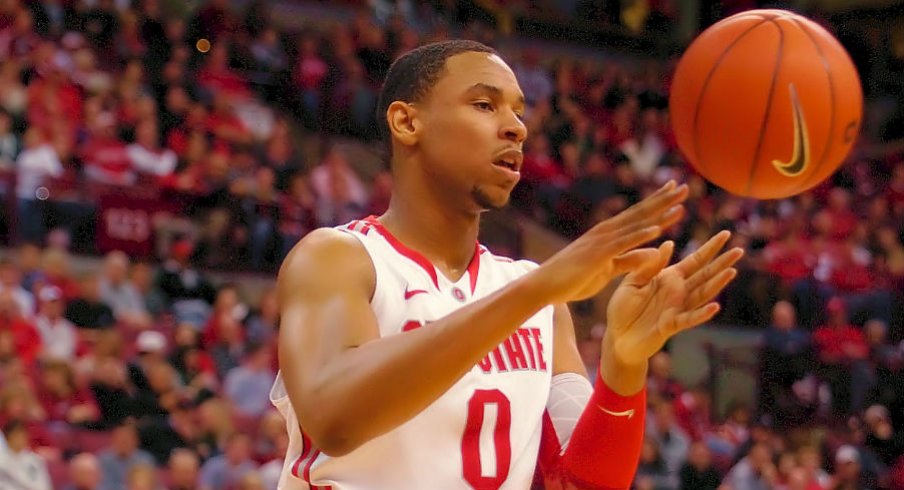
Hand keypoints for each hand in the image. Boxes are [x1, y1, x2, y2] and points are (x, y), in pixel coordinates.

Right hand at [529, 181, 688, 303]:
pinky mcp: (597, 255)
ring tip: (679, 202)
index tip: (675, 191)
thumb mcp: (608, 270)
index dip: (657, 203)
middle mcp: (606, 232)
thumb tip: (654, 251)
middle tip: (684, 186)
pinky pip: (623, 244)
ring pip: (634, 224)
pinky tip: (657, 229)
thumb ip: (630, 260)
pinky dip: (640, 235)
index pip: (637, 216)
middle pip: (640, 213)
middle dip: (663, 200)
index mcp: (608, 235)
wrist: (544, 286)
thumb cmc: (573, 279)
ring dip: (657, 212)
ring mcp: (601, 242)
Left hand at [604, 231, 742, 369]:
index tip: (726, 234)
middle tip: (740, 250)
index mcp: (669, 277)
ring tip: (732, 271)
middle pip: (704, 275)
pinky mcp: (671, 325)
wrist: (617, 336)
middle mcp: (678, 292)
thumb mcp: (633, 282)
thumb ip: (649, 265)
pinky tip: (715, 306)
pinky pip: (689, 318)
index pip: (694, 260)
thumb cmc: (623, 308)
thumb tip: (668, 243)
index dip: (710, 248)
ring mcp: (677, 308)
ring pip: (701, 294)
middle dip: (721, 263)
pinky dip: (701, 313)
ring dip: (717, 284)